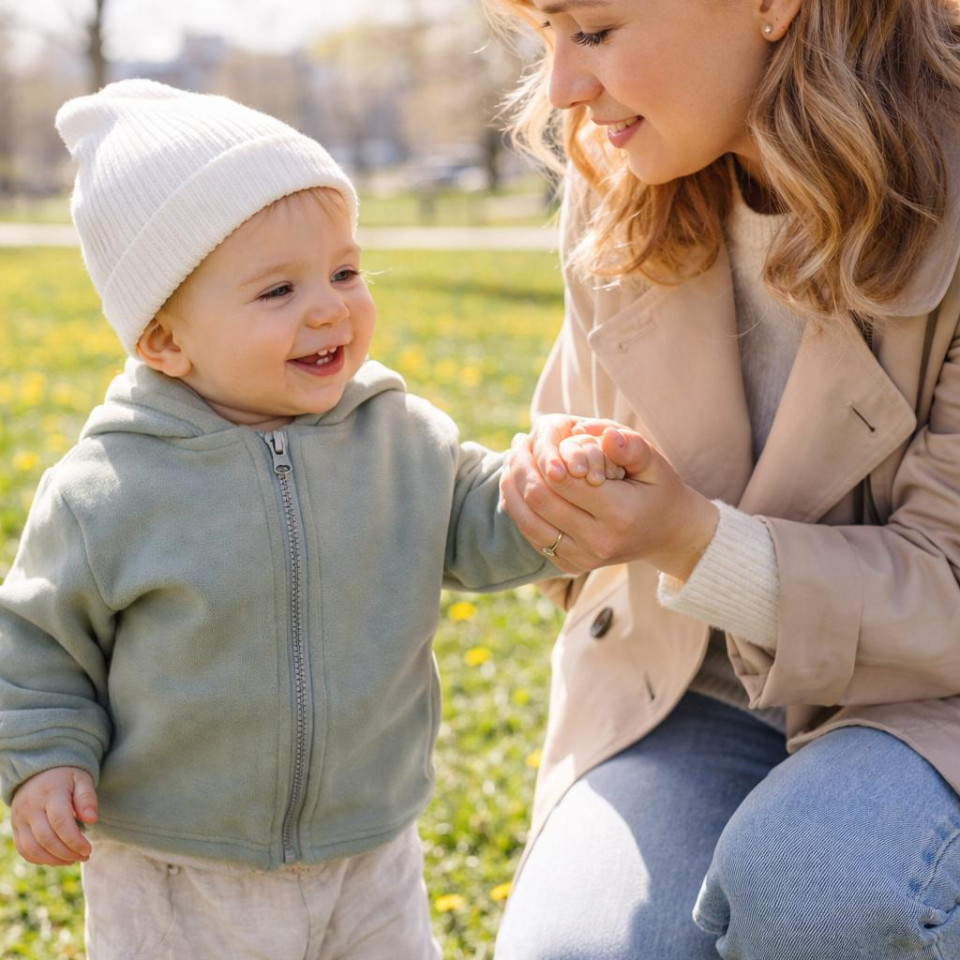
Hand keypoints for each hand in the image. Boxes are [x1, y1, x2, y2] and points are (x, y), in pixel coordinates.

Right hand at [10, 767, 98, 865]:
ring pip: (32, 848)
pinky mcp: (16, 827)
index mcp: (50, 793)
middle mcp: (31, 807)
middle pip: (46, 838)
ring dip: (54, 860)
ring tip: (73, 860)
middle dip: (67, 853)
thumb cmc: (66, 777)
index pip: (60, 822)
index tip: (88, 849)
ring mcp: (20, 818)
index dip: (74, 840)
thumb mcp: (81, 779)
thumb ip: (87, 797)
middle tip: (84, 856)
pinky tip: (57, 859)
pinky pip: (24, 849)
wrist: (38, 771)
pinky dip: (39, 859)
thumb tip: (92, 820)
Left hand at [502, 416, 718, 579]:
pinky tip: (517, 483)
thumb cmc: (659, 491)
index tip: (532, 435)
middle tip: (517, 442)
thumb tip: (606, 437)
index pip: (564, 482)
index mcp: (620, 514)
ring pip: (527, 522)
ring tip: (512, 458)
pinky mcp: (570, 566)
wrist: (668, 536)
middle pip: (539, 501)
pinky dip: (519, 509)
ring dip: (512, 487)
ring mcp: (582, 559)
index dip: (543, 456)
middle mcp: (598, 542)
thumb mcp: (655, 464)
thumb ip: (631, 447)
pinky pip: (532, 537)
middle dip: (521, 467)